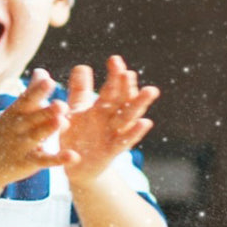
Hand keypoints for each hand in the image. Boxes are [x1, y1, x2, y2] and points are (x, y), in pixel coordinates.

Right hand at [0, 69, 76, 184]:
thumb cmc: (5, 133)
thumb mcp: (15, 112)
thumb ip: (31, 92)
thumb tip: (42, 71)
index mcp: (15, 112)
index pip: (26, 99)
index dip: (37, 91)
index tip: (49, 80)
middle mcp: (17, 127)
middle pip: (32, 117)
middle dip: (46, 111)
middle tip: (61, 104)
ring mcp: (21, 145)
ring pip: (37, 136)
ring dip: (48, 130)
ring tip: (62, 122)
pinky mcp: (27, 162)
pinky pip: (44, 160)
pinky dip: (58, 159)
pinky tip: (73, 156)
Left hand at [60, 55, 159, 184]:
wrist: (75, 166)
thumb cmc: (78, 135)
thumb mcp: (76, 111)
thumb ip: (79, 91)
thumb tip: (82, 66)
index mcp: (101, 109)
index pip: (111, 89)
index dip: (114, 76)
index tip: (115, 59)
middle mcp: (111, 120)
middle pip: (122, 100)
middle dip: (127, 86)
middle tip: (129, 71)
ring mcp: (113, 135)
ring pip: (128, 118)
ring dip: (139, 104)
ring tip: (150, 90)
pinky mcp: (111, 152)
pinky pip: (124, 141)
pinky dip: (135, 132)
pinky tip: (145, 122)